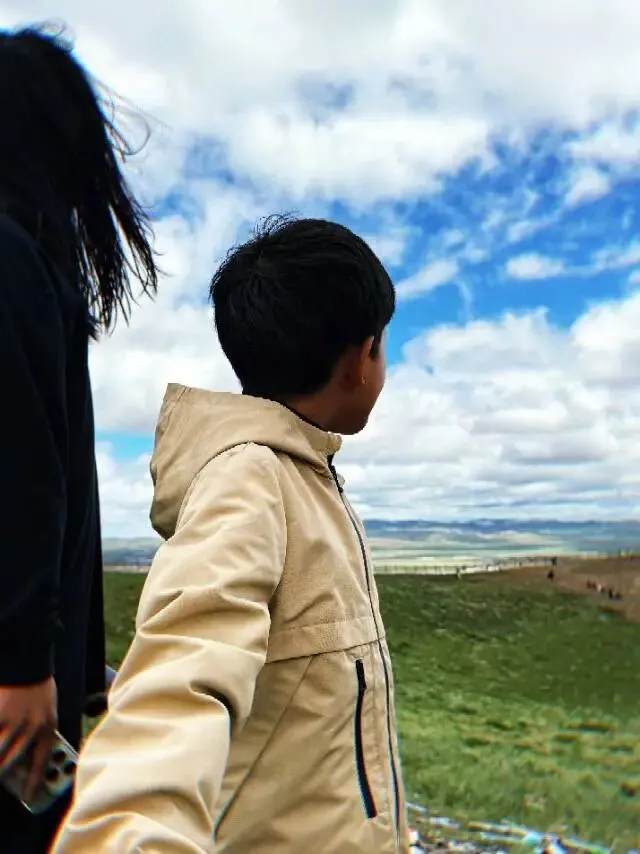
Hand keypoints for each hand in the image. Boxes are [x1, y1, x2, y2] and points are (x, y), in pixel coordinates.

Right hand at [0, 677, 56, 800]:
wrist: (28, 663)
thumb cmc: (38, 687)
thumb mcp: (47, 710)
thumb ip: (39, 732)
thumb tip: (25, 758)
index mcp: (48, 726)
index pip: (42, 761)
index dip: (34, 781)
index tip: (28, 795)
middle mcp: (31, 726)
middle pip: (13, 761)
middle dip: (4, 775)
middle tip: (3, 779)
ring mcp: (12, 721)